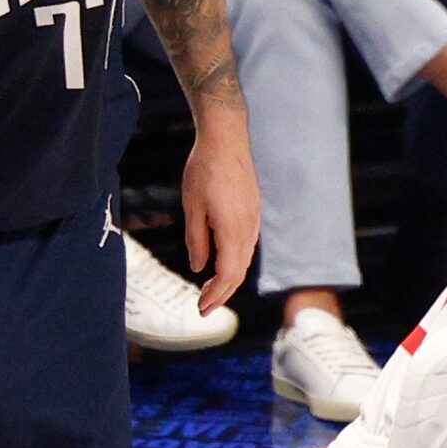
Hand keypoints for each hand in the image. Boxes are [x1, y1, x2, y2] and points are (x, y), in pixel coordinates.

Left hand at [180, 128, 259, 312]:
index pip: (227, 275)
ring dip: (228, 279)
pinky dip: (234, 262)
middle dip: (222, 294)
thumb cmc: (205, 169)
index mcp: (232, 230)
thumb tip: (199, 267)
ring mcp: (253, 220)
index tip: (201, 309)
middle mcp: (248, 229)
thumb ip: (196, 240)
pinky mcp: (252, 212)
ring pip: (244, 260)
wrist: (226, 138)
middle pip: (239, 272)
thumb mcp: (192, 207)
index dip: (216, 295)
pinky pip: (246, 246)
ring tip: (211, 290)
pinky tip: (221, 263)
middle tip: (203, 308)